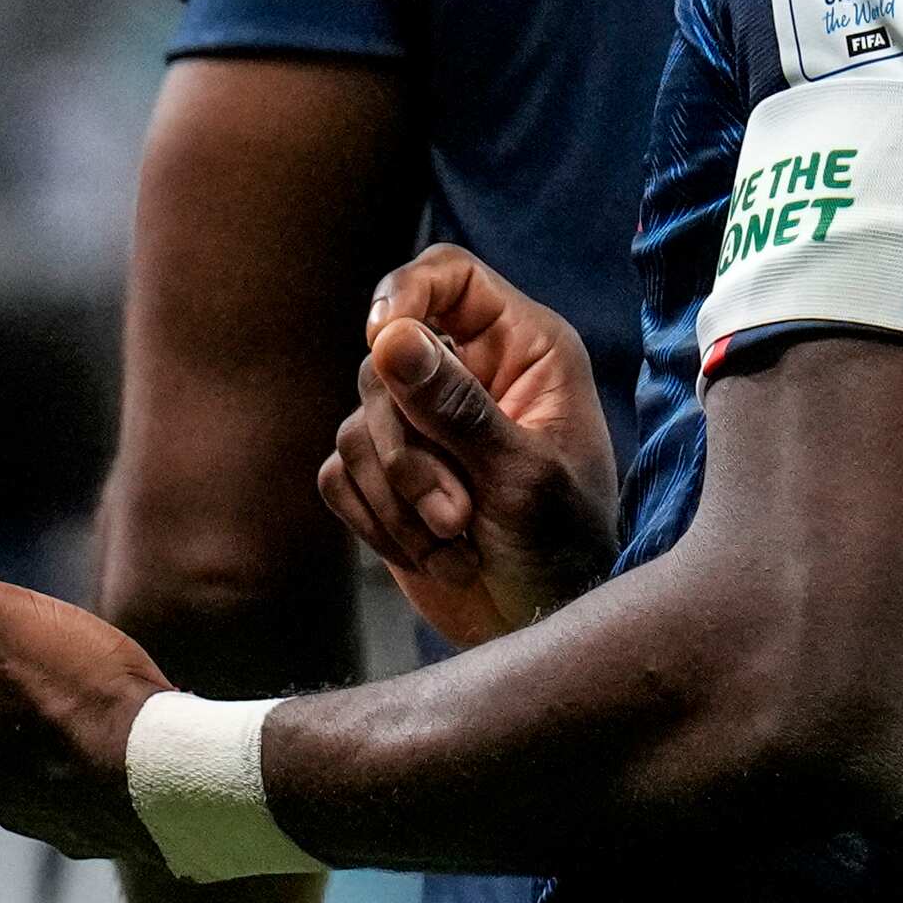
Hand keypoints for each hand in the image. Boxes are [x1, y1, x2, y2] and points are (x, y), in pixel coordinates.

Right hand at [324, 246, 622, 649]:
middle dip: (408, 451)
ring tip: (458, 542)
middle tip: (458, 513)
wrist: (546, 627)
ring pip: (356, 427)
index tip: (381, 339)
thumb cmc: (563, 547)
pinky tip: (435, 556)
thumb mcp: (522, 475)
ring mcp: (422, 427)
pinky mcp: (387, 480)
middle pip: (384, 364)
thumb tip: (388, 337)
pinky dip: (377, 522)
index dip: (405, 294)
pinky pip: (339, 476)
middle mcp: (467, 374)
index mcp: (520, 349)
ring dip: (398, 498)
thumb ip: (456, 407)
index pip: (448, 275)